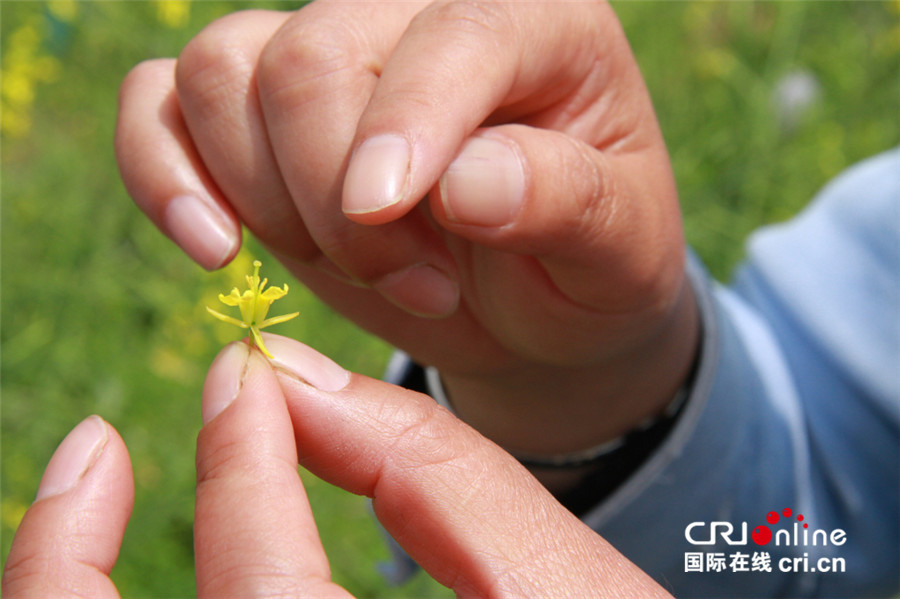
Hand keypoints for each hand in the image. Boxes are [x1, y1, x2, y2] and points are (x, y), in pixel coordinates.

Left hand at [3, 335, 671, 597]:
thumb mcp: (567, 596)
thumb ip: (438, 477)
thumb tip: (297, 381)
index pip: (262, 588)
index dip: (241, 464)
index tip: (246, 376)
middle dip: (64, 554)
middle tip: (96, 447)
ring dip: (59, 586)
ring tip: (90, 492)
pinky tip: (138, 564)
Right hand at [116, 1, 697, 457]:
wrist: (533, 302)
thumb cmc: (586, 269)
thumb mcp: (618, 251)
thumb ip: (564, 203)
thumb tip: (460, 184)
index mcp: (536, 23)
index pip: (453, 33)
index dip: (406, 125)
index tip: (386, 219)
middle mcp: (419, 16)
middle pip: (311, 57)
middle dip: (337, 199)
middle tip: (418, 285)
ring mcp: (327, 57)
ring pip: (221, 71)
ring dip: (267, 199)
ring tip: (356, 271)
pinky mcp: (258, 118)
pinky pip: (160, 102)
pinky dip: (161, 171)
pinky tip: (214, 248)